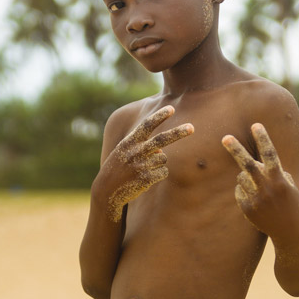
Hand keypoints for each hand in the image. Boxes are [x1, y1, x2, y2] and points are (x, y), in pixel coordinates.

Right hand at [104, 105, 193, 220]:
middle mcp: (135, 152)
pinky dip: (159, 175)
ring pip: (164, 159)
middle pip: (162, 140)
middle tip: (192, 127)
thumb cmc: (119, 168)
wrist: (107, 190)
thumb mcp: (125, 152)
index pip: (146, 126)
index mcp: (129, 142)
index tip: (171, 108)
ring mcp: (140, 166)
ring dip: (159, 163)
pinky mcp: (145, 179)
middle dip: (178, 132)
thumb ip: (142, 147)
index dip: (159, 116)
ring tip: (145, 169)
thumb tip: (162, 151)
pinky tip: (146, 179)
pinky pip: (164, 172)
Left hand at [222, 123, 298, 247]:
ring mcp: (256, 200)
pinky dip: (244, 190)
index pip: (270, 155)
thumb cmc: (291, 203)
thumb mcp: (288, 185)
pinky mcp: (247, 209)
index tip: (256, 125)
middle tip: (225, 137)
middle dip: (236, 150)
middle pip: (247, 165)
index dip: (263, 139)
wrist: (290, 231)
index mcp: (280, 180)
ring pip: (241, 177)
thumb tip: (255, 161)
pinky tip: (255, 199)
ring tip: (257, 186)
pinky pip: (238, 191)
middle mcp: (267, 189)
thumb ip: (274, 172)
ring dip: (245, 176)